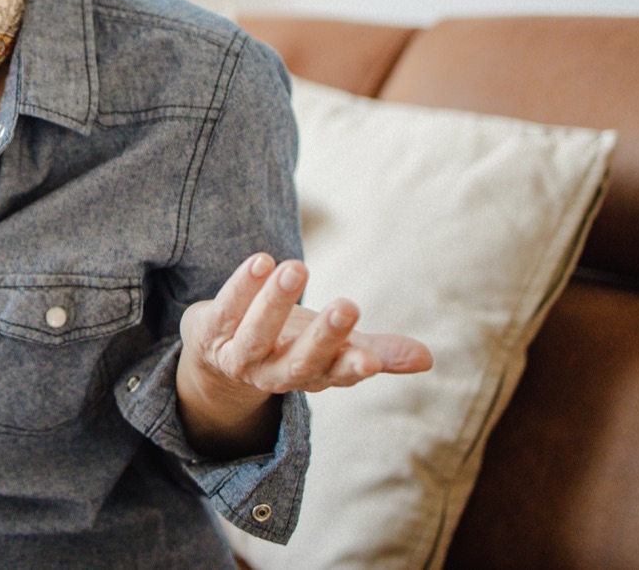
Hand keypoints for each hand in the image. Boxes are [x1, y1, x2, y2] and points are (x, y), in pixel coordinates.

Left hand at [176, 253, 431, 455]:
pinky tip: (261, 261)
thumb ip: (377, 351)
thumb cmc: (288, 344)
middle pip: (298, 362)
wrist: (217, 354)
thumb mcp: (333, 349)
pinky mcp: (210, 331)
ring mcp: (239, 355)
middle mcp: (274, 373)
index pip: (336, 376)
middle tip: (348, 306)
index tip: (372, 359)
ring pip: (256, 336)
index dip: (353, 369)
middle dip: (322, 337)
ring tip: (296, 267)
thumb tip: (428, 359)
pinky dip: (241, 286)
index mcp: (312, 376)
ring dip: (274, 304)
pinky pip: (225, 308)